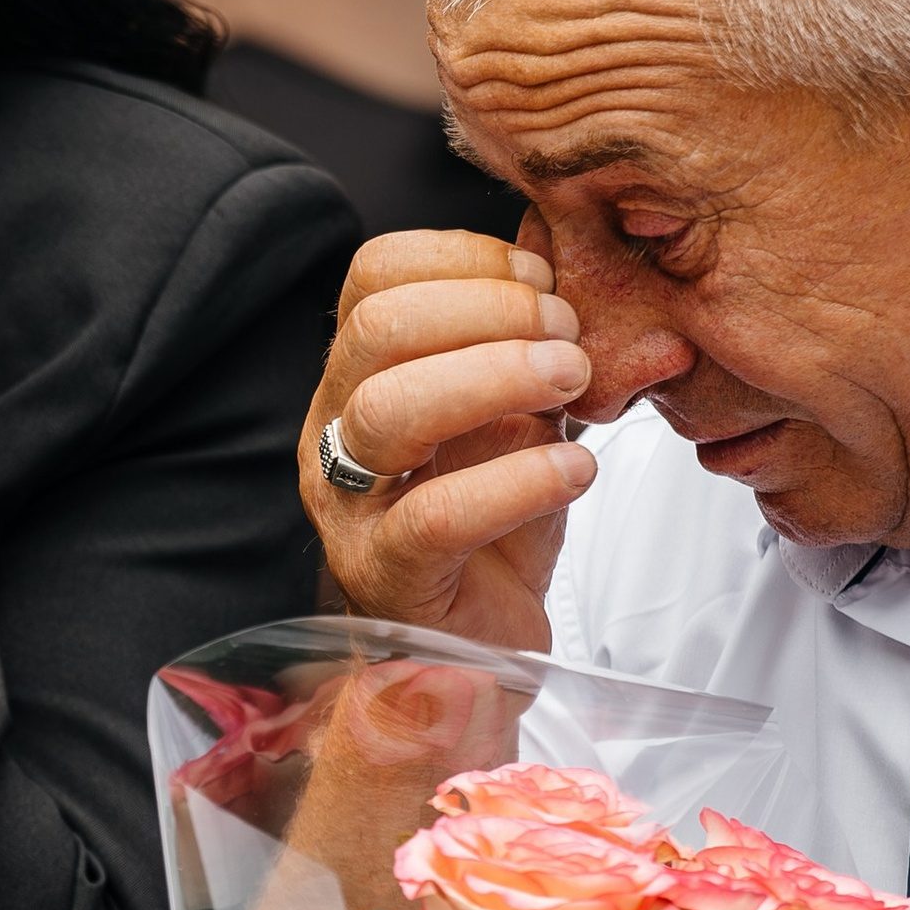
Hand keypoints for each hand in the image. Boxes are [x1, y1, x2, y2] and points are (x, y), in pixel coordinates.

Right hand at [300, 224, 594, 648]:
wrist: (479, 659)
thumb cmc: (498, 528)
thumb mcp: (515, 414)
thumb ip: (523, 343)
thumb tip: (563, 250)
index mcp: (355, 379)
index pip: (373, 277)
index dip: (464, 259)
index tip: (544, 279)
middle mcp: (333, 434)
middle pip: (376, 330)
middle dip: (489, 313)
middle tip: (568, 336)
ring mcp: (349, 509)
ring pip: (388, 411)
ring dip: (498, 377)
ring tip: (572, 385)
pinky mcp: (387, 578)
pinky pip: (436, 516)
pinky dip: (519, 480)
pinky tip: (576, 471)